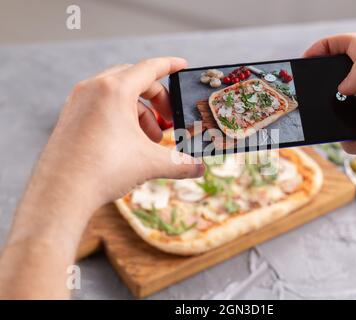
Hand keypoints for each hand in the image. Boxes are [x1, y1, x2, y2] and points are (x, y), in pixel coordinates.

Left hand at [0, 57, 203, 298]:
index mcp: (115, 90)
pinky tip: (129, 143)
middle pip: (134, 80)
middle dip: (157, 98)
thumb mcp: (151, 163)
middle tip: (168, 120)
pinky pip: (101, 106)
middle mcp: (93, 89)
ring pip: (117, 95)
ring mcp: (78, 102)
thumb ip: (181, 163)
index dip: (170, 65)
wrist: (61, 193)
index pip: (149, 67)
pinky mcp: (69, 117)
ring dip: (139, 112)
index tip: (182, 65)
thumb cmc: (104, 170)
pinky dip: (120, 118)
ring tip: (150, 139)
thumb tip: (201, 167)